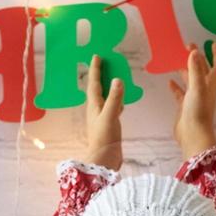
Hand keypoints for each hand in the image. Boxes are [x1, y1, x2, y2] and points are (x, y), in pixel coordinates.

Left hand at [83, 55, 125, 170]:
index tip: (96, 56)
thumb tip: (117, 79)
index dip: (95, 69)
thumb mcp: (110, 116)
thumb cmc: (104, 138)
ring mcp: (102, 117)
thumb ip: (114, 98)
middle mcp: (96, 109)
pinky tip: (121, 100)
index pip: (94, 83)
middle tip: (104, 62)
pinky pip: (113, 107)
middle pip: (98, 88)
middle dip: (100, 75)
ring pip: (105, 97)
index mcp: (94, 105)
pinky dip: (117, 100)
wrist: (105, 159)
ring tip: (113, 76)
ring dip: (108, 86)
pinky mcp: (109, 124)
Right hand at [169, 43, 215, 158]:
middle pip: (203, 70)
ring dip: (185, 69)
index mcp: (211, 84)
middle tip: (188, 46)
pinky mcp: (185, 107)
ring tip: (176, 59)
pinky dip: (176, 86)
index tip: (212, 42)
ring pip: (191, 80)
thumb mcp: (197, 88)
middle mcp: (204, 89)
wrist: (193, 135)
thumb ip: (195, 70)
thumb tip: (194, 51)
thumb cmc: (198, 111)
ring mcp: (195, 98)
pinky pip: (181, 93)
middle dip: (197, 58)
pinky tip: (169, 81)